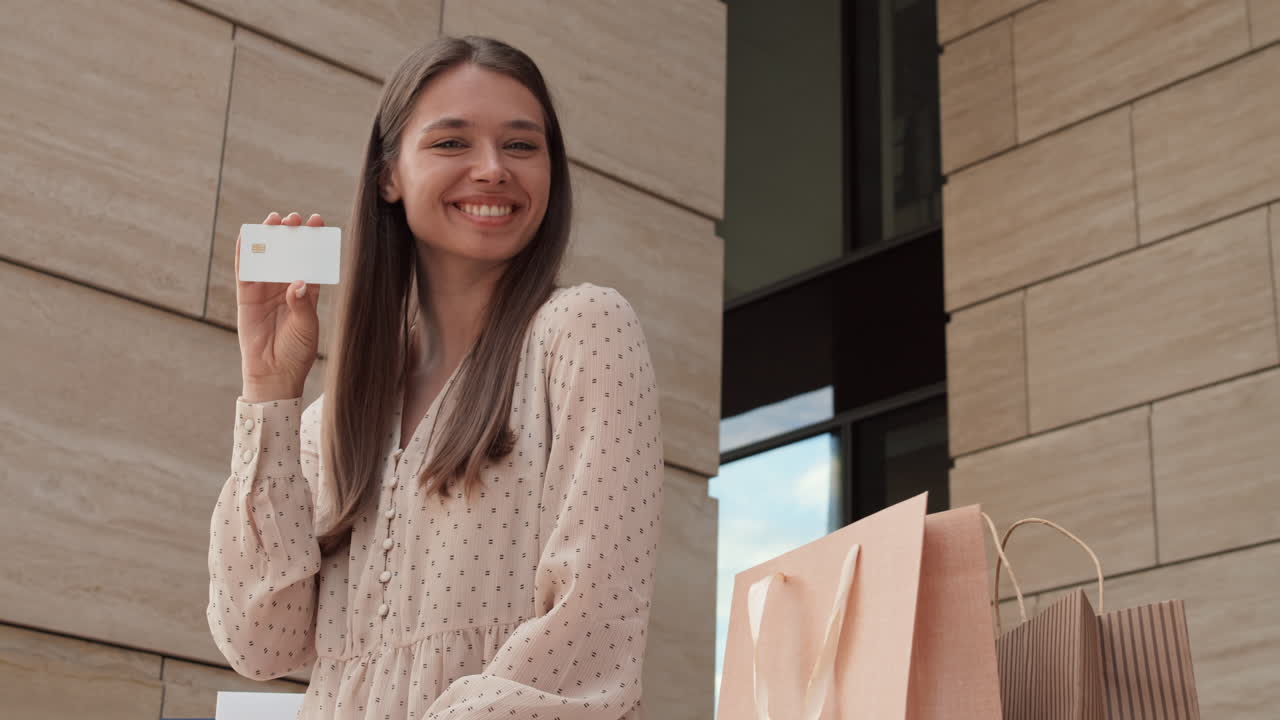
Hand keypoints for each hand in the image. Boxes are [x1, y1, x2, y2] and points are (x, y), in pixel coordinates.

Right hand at [236, 211, 323, 400]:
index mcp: (306, 293)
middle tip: (295, 218)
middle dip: (291, 235)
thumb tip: (298, 281)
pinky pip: (244, 272)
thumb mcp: (307, 326)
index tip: (318, 222)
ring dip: (269, 239)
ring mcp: (265, 292)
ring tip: (274, 220)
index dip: (314, 242)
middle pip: (288, 255)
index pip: (311, 262)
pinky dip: (245, 254)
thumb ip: (302, 304)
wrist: (274, 374)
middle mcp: (285, 288)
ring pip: (266, 259)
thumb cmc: (296, 352)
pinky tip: (247, 236)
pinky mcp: (247, 298)